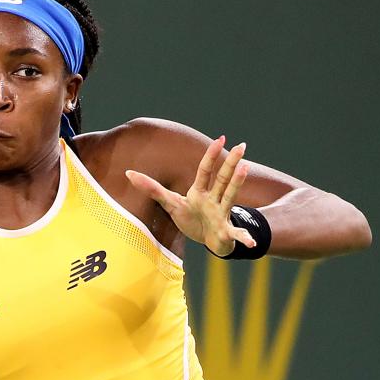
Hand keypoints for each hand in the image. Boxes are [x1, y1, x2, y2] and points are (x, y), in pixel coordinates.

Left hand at [125, 136, 254, 256]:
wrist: (208, 239)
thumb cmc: (190, 218)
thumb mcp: (170, 203)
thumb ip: (151, 188)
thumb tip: (128, 172)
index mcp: (200, 192)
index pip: (206, 171)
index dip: (211, 155)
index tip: (221, 138)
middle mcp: (214, 200)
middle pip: (222, 178)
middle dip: (231, 163)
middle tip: (242, 145)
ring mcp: (221, 214)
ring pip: (230, 197)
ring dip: (237, 183)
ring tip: (246, 168)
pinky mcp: (225, 232)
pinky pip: (236, 234)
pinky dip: (244, 237)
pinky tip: (251, 242)